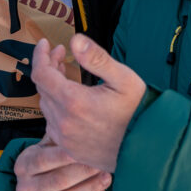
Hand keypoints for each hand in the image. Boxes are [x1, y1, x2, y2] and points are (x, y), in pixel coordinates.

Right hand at [15, 138, 110, 190]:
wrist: (36, 189)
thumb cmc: (48, 160)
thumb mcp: (47, 146)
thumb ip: (59, 136)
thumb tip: (80, 119)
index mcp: (23, 165)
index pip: (43, 159)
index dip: (66, 155)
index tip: (88, 146)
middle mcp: (24, 189)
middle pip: (59, 180)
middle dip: (84, 171)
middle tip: (103, 162)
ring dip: (90, 188)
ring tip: (107, 177)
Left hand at [33, 34, 145, 172]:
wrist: (149, 148)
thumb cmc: (138, 112)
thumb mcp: (123, 78)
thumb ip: (96, 58)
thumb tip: (75, 41)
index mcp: (74, 101)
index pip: (41, 73)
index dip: (41, 55)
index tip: (46, 43)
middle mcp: (64, 122)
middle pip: (42, 88)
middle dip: (49, 67)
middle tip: (62, 55)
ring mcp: (65, 138)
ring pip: (46, 106)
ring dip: (52, 88)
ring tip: (66, 76)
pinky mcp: (70, 149)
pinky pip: (53, 125)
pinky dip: (56, 108)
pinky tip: (70, 102)